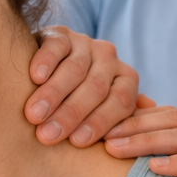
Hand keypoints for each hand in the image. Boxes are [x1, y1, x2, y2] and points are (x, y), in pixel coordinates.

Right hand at [25, 26, 141, 145]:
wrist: (42, 74)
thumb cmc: (74, 106)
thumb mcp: (98, 115)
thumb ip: (117, 124)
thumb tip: (141, 128)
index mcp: (125, 79)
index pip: (121, 102)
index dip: (100, 122)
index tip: (77, 142)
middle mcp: (109, 59)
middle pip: (96, 88)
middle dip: (72, 114)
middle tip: (48, 135)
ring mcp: (85, 43)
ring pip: (75, 70)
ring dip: (54, 94)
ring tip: (35, 115)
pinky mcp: (60, 34)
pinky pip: (56, 47)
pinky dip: (46, 62)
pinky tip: (36, 78)